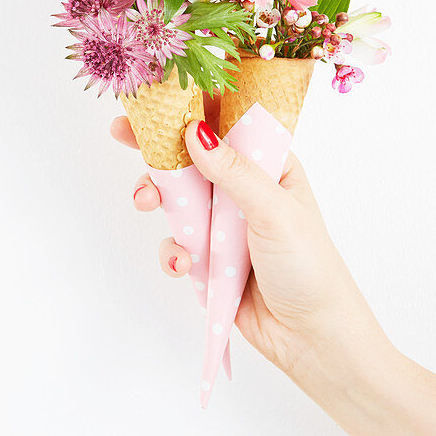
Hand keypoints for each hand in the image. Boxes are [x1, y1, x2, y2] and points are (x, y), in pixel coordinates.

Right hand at [110, 106, 389, 383]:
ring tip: (147, 204)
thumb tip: (195, 131)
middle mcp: (245, 191)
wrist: (312, 338)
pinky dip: (173, 252)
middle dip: (159, 149)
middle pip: (191, 158)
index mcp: (270, 167)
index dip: (191, 106)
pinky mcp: (210, 262)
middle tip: (123, 134)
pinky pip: (178, 246)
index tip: (154, 96)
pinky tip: (182, 265)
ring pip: (177, 200)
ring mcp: (225, 227)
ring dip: (159, 199)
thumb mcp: (273, 210)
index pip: (227, 124)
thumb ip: (233, 172)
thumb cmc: (310, 266)